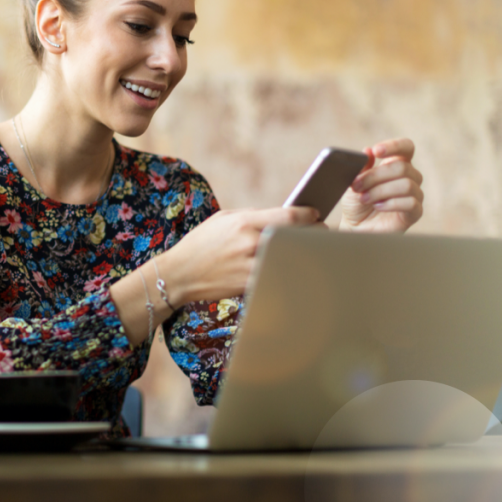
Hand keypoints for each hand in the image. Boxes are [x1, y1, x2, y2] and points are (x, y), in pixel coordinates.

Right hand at [160, 206, 322, 304]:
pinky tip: (294, 270)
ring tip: (312, 251)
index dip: (310, 215)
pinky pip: (279, 277)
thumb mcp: (224, 219)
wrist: (179, 274)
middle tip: (321, 234)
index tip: (317, 214)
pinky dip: (289, 272)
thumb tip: (283, 217)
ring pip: (292, 259)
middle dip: (314, 235)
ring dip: (305, 255)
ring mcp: (251, 267)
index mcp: (244, 222)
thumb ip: (253, 216)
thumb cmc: (202, 244)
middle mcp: (250, 243)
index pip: (290, 215)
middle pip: (297, 238)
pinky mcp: (250, 286)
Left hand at [339, 138, 423, 232]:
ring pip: (406, 184)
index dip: (394, 146)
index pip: (406, 147)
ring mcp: (414, 194)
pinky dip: (390, 203)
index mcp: (396, 164)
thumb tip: (367, 151)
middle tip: (357, 186)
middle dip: (375, 176)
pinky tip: (378, 206)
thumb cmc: (356, 202)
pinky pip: (411, 202)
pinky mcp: (415, 212)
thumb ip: (362, 167)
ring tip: (364, 198)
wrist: (355, 226)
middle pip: (402, 167)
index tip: (377, 151)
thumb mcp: (353, 181)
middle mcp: (409, 177)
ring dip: (380, 191)